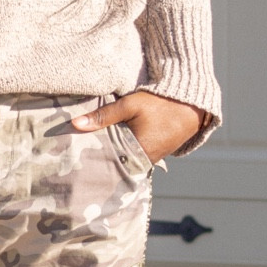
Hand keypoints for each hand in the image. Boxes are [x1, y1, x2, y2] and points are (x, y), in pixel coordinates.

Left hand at [72, 90, 202, 164]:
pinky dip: (125, 152)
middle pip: (116, 163)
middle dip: (101, 159)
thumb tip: (75, 124)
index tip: (76, 156)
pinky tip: (112, 146)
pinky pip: (136, 156)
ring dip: (113, 155)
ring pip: (126, 160)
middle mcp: (145, 161)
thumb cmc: (160, 103)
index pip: (108, 162)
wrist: (191, 104)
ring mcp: (153, 159)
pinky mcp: (157, 154)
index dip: (92, 159)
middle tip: (79, 155)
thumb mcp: (130, 105)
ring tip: (92, 151)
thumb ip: (103, 116)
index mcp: (137, 152)